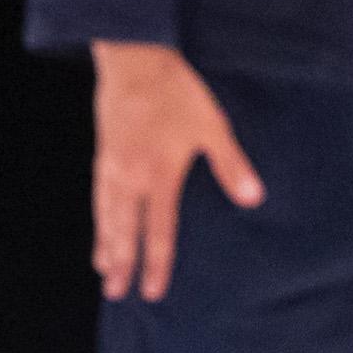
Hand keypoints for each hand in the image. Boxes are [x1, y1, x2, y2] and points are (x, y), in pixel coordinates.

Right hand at [90, 42, 262, 301]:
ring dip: (106, 245)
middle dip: (122, 264)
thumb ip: (232, 166)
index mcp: (160, 176)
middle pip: (125, 231)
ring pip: (107, 215)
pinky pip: (98, 196)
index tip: (152, 291)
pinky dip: (98, 218)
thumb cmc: (178, 92)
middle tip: (117, 293)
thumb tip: (254, 199)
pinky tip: (100, 226)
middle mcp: (132, 178)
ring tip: (104, 270)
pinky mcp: (103, 153)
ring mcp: (113, 166)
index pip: (159, 231)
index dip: (157, 264)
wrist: (135, 59)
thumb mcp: (212, 126)